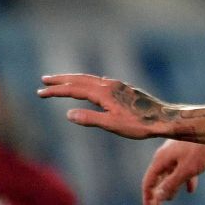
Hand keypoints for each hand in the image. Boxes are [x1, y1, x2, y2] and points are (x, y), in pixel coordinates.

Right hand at [37, 74, 172, 140]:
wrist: (164, 119)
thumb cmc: (140, 125)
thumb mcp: (113, 125)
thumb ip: (90, 119)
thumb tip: (68, 114)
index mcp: (104, 93)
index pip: (74, 89)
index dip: (56, 91)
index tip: (40, 93)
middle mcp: (109, 85)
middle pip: (79, 79)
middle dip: (60, 80)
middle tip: (44, 80)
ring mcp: (117, 85)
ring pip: (89, 79)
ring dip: (73, 79)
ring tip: (61, 81)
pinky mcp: (124, 89)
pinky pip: (99, 82)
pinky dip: (86, 82)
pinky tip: (87, 87)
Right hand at [142, 139, 204, 204]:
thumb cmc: (199, 148)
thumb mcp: (186, 169)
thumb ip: (172, 183)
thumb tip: (158, 197)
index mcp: (161, 160)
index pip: (149, 183)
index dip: (148, 198)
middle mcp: (165, 157)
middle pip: (157, 179)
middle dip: (156, 195)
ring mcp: (176, 153)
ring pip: (169, 174)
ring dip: (169, 187)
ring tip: (170, 198)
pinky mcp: (187, 152)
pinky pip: (183, 169)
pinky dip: (184, 180)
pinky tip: (191, 189)